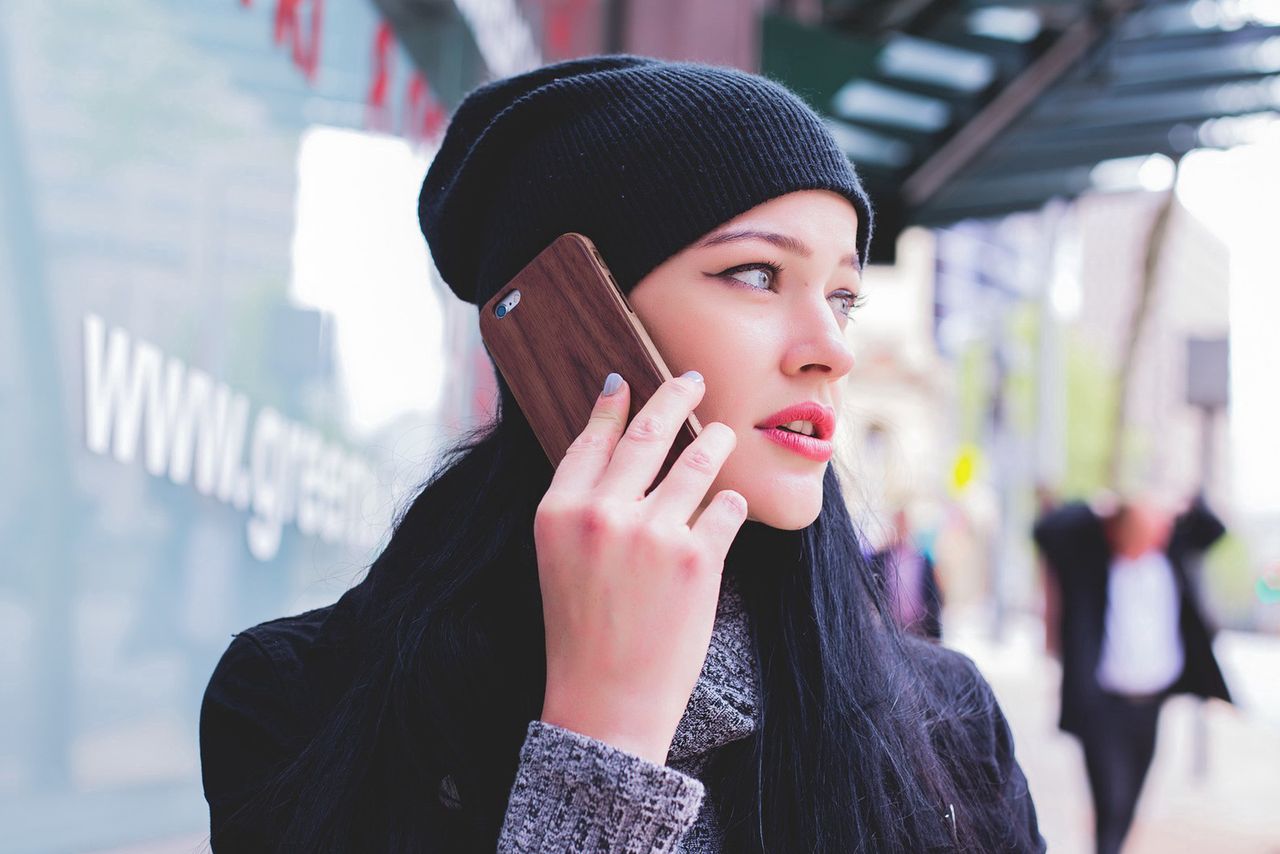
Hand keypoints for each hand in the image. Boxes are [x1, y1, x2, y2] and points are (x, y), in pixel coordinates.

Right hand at [534, 371, 747, 764]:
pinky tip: (727, 506)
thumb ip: (582, 504)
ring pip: (697, 460)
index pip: (591, 439)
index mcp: (559, 511)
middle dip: (675, 396)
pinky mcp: (697, 557)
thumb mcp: (558, 559)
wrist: (606, 701)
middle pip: (648, 432)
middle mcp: (602, 513)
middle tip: (691, 379)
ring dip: (714, 441)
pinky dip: (730, 503)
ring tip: (722, 434)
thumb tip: (617, 442)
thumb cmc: (581, 631)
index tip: (628, 381)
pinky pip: (725, 507)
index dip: (612, 404)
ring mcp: (652, 533)